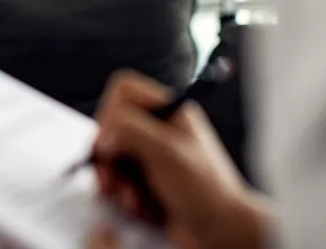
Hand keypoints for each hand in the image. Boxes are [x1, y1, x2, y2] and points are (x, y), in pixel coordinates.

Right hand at [90, 71, 269, 248]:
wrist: (222, 233)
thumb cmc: (207, 191)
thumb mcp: (168, 152)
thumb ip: (131, 131)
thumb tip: (104, 133)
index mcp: (168, 112)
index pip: (124, 91)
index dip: (111, 113)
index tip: (111, 141)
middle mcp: (157, 130)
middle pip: (110, 127)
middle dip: (110, 157)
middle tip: (114, 178)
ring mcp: (150, 157)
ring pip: (111, 158)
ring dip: (117, 182)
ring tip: (135, 199)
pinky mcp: (145, 182)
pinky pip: (117, 182)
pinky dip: (124, 197)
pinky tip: (143, 208)